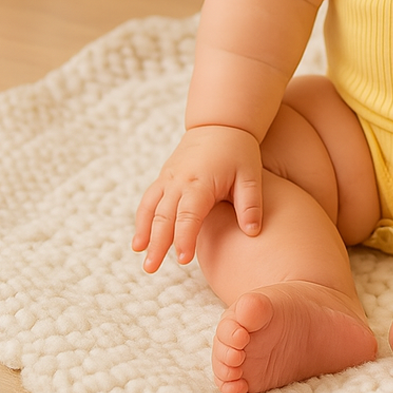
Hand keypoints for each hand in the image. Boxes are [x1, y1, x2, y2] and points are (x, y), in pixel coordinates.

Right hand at [132, 125, 263, 272]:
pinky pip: (149, 200)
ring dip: (145, 233)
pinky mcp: (164, 177)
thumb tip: (253, 232)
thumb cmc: (239, 151)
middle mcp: (180, 180)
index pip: (189, 215)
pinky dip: (142, 220)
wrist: (221, 124)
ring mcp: (169, 178)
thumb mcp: (251, 175)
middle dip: (157, 243)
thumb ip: (251, 204)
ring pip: (151, 208)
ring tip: (142, 257)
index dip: (185, 238)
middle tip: (151, 269)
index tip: (183, 260)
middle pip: (164, 216)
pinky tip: (139, 241)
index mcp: (201, 181)